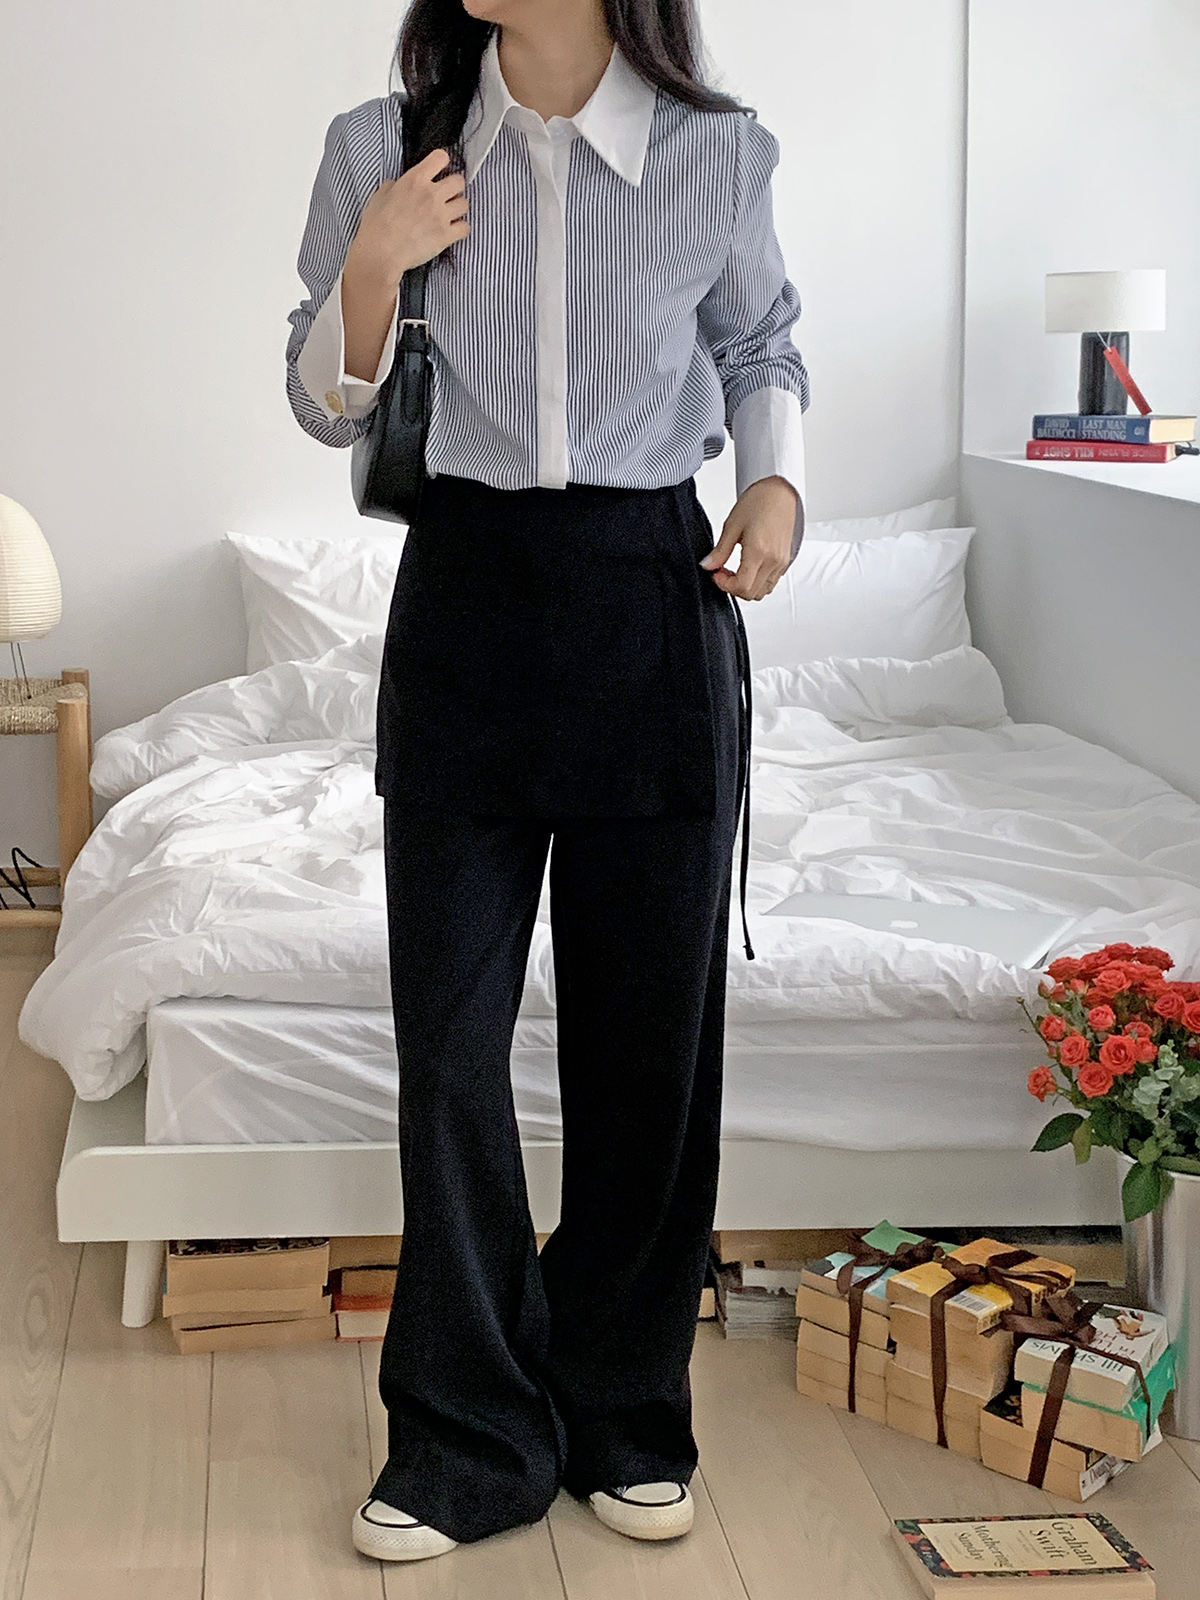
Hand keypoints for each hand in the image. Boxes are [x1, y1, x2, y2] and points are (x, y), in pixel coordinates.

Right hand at [344, 147, 468, 291]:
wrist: (380, 253)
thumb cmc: (376, 226)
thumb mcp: (379, 197)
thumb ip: (393, 186)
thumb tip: (396, 185)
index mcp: (414, 179)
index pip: (441, 158)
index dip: (441, 163)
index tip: (439, 171)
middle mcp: (431, 194)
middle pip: (459, 181)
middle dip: (454, 187)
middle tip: (446, 196)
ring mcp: (440, 215)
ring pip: (464, 204)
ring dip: (457, 208)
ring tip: (447, 215)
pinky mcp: (445, 236)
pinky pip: (465, 227)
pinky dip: (460, 229)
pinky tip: (451, 231)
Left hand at [700, 476, 799, 600]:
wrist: (780, 492)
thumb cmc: (759, 502)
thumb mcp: (732, 525)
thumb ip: (719, 551)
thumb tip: (707, 566)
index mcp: (759, 551)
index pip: (742, 586)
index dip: (724, 585)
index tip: (716, 574)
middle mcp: (773, 560)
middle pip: (752, 594)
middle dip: (733, 588)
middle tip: (723, 572)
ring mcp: (781, 562)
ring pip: (762, 592)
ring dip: (746, 587)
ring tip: (735, 570)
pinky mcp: (785, 561)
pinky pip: (771, 583)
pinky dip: (757, 582)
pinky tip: (748, 567)